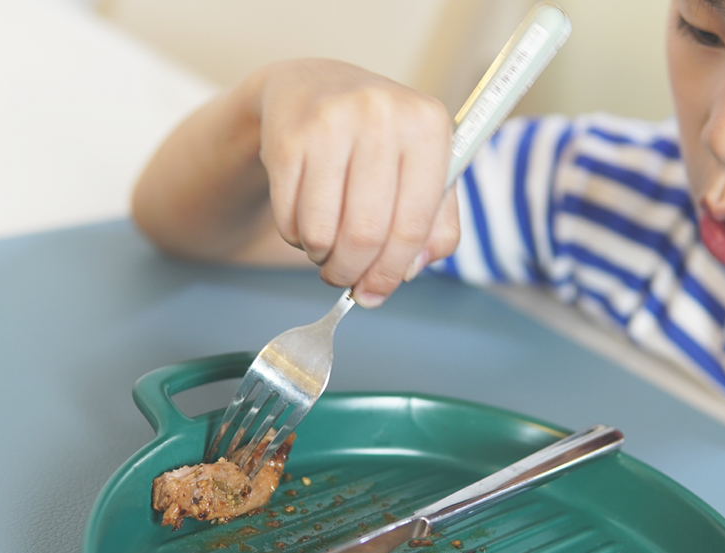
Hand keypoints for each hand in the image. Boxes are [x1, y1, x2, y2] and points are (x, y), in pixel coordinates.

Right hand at [253, 59, 459, 306]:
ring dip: (321, 257)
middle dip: (353, 272)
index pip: (414, 226)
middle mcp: (382, 115)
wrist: (313, 87)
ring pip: (322, 232)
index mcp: (428, 125)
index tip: (376, 293)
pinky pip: (289, 218)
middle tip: (345, 280)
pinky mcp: (288, 137)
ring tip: (325, 247)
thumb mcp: (422, 169)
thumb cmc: (379, 140)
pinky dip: (295, 237)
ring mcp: (331, 122)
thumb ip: (436, 224)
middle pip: (366, 234)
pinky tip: (305, 219)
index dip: (393, 273)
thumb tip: (410, 271)